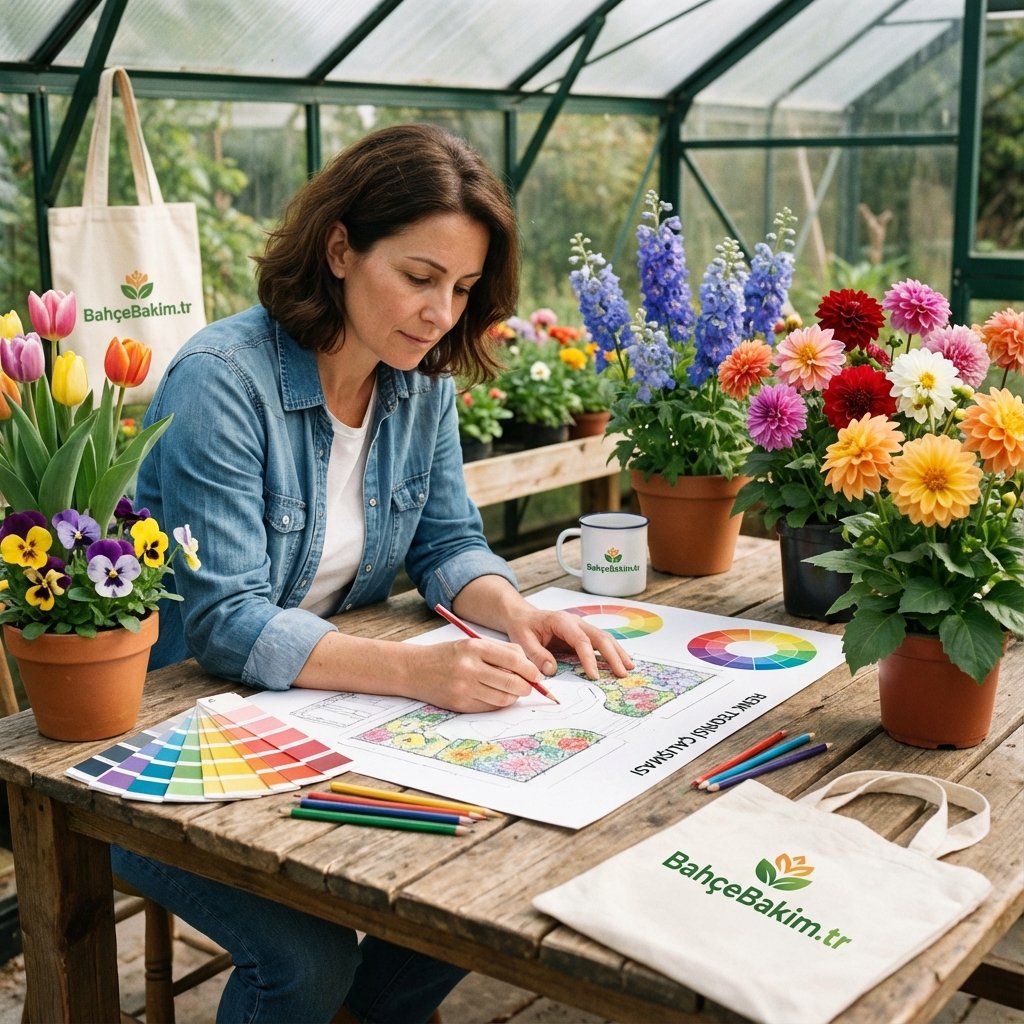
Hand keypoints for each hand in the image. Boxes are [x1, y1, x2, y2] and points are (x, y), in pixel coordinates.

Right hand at [412, 637, 540, 712]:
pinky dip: (498, 703)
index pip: (514, 659)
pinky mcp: (460, 704)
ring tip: (511, 690)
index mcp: (474, 648)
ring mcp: (464, 688)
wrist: (413, 669)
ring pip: (504, 698)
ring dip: (513, 696)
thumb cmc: (447, 655)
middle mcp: (469, 668)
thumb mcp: (472, 644)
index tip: (537, 674)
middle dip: (526, 687)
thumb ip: (500, 652)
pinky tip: (494, 695)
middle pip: (512, 682)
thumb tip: (529, 667)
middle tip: (529, 686)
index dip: (530, 669)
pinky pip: (490, 707)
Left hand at [504, 607, 633, 679]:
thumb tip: (552, 670)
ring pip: (604, 638)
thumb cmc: (523, 626)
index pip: (580, 640)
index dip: (589, 658)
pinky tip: (620, 662)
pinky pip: (599, 643)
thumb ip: (536, 655)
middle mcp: (576, 622)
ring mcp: (581, 628)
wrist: (522, 616)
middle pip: (600, 637)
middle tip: (622, 673)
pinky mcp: (582, 635)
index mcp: (561, 621)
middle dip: (613, 655)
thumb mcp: (523, 640)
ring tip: (629, 668)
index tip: (594, 675)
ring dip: (617, 653)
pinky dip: (612, 652)